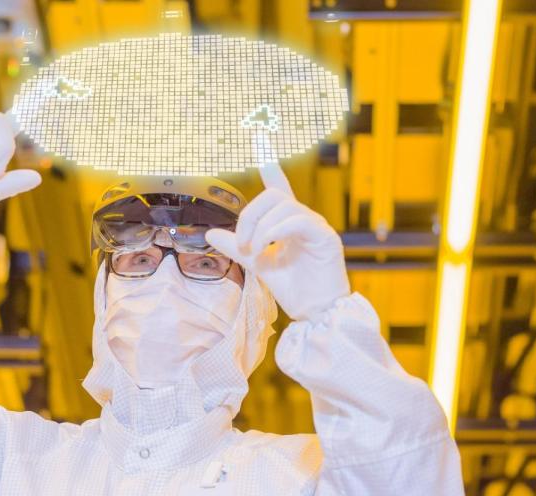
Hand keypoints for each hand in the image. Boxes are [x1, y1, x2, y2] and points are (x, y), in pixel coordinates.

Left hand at [205, 164, 349, 321]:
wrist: (315, 313)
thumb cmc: (293, 289)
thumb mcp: (257, 263)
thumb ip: (236, 246)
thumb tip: (210, 233)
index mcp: (289, 223)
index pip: (280, 187)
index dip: (270, 166)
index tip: (261, 141)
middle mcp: (304, 219)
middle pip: (273, 196)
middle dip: (249, 216)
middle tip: (243, 244)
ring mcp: (317, 226)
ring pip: (283, 207)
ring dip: (260, 228)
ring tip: (254, 251)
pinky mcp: (325, 237)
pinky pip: (297, 221)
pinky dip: (275, 232)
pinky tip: (266, 248)